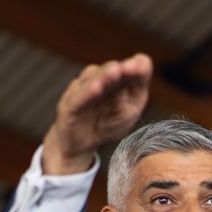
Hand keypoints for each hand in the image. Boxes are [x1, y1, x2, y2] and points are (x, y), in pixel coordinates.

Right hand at [43, 53, 152, 174]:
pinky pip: (79, 97)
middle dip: (121, 69)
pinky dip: (88, 92)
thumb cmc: (107, 126)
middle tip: (132, 67)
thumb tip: (138, 76)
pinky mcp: (69, 105)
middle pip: (110, 70)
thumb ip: (133, 96)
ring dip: (105, 76)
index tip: (143, 68)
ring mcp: (81, 90)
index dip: (136, 66)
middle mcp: (97, 80)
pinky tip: (96, 88)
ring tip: (116, 72)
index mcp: (115, 80)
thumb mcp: (126, 114)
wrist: (81, 145)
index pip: (128, 68)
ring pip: (93, 78)